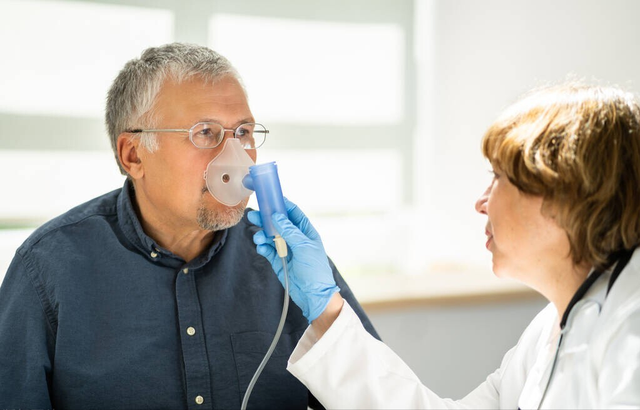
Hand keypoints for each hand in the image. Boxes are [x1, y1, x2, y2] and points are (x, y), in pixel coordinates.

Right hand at [248, 198, 339, 322]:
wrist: (314, 296)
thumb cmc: (315, 271)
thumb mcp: (304, 248)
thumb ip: (290, 231)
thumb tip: (277, 216)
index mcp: (306, 233)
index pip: (294, 214)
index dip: (283, 205)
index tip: (271, 198)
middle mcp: (296, 239)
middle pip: (279, 224)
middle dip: (266, 220)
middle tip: (253, 215)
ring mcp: (287, 250)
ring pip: (271, 237)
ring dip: (263, 235)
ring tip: (258, 238)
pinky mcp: (279, 261)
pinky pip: (268, 250)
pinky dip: (263, 248)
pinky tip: (261, 248)